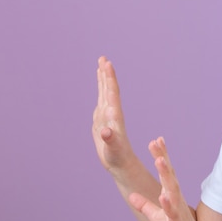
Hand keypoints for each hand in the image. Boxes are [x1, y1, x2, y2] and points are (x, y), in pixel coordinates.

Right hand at [92, 56, 135, 172]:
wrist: (121, 163)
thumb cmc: (118, 158)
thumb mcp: (113, 150)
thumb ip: (110, 140)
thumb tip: (105, 132)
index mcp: (115, 116)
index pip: (112, 93)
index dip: (110, 78)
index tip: (108, 64)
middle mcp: (112, 113)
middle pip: (109, 89)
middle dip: (106, 73)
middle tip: (103, 57)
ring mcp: (107, 116)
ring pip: (105, 93)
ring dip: (103, 79)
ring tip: (101, 64)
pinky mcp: (102, 120)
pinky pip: (101, 101)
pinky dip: (100, 91)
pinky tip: (101, 85)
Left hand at [129, 137, 208, 220]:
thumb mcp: (157, 218)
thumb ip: (146, 205)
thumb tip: (132, 195)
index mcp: (171, 196)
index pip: (166, 172)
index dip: (161, 155)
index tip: (156, 139)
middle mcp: (176, 199)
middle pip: (169, 174)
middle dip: (162, 158)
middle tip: (155, 142)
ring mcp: (177, 210)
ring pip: (171, 189)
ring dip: (166, 175)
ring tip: (160, 160)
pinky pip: (172, 213)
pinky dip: (168, 204)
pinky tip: (163, 195)